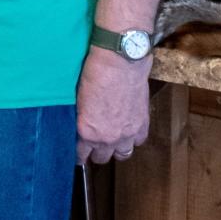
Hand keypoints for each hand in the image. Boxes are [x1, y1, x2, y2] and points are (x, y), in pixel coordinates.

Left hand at [76, 47, 150, 163]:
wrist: (121, 61)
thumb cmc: (95, 73)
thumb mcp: (78, 99)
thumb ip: (80, 118)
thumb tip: (79, 126)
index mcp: (87, 132)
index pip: (81, 155)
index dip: (79, 155)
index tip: (79, 153)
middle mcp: (107, 138)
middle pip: (102, 158)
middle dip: (97, 153)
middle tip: (95, 146)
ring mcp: (127, 133)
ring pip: (123, 155)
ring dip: (117, 150)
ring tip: (113, 143)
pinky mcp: (142, 124)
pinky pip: (139, 141)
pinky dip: (134, 138)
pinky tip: (129, 131)